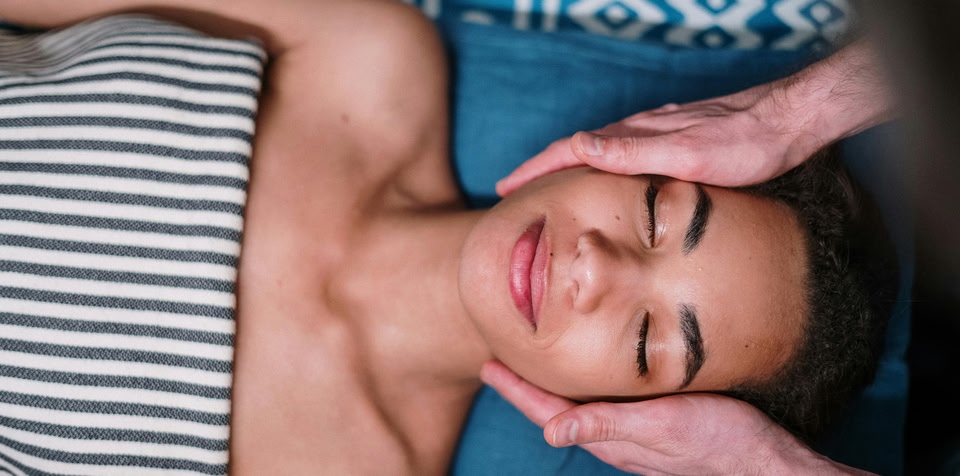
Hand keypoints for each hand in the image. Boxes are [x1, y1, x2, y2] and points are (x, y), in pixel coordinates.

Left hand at [480, 361, 874, 475]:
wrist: (765, 461)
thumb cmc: (719, 441)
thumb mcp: (662, 426)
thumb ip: (608, 424)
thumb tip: (551, 432)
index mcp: (610, 435)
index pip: (548, 411)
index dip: (516, 389)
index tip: (488, 367)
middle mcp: (616, 436)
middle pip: (557, 409)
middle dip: (526, 387)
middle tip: (499, 361)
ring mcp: (635, 434)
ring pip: (580, 407)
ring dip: (552, 387)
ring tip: (532, 366)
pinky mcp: (655, 426)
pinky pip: (605, 406)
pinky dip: (586, 387)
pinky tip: (592, 376)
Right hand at [496, 88, 807, 196]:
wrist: (787, 122)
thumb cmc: (742, 144)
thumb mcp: (685, 154)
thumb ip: (631, 151)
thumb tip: (575, 146)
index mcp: (633, 137)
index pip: (568, 151)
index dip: (533, 170)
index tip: (504, 188)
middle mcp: (639, 132)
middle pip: (575, 150)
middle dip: (540, 170)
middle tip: (512, 192)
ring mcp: (654, 135)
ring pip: (596, 152)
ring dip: (565, 168)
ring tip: (546, 188)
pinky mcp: (671, 141)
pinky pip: (620, 155)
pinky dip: (597, 167)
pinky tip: (604, 178)